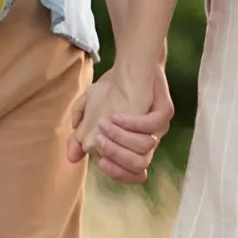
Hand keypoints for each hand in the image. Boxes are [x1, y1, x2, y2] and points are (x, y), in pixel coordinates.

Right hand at [67, 65, 172, 184]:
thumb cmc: (112, 90)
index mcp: (134, 146)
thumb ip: (80, 135)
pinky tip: (116, 115)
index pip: (132, 173)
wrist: (131, 63)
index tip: (100, 162)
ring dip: (121, 138)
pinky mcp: (165, 111)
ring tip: (104, 123)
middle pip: (139, 165)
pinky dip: (132, 123)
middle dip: (116, 156)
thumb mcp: (90, 111)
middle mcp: (149, 140)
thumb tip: (72, 158)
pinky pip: (152, 125)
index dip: (118, 173)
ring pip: (145, 148)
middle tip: (99, 140)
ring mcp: (159, 127)